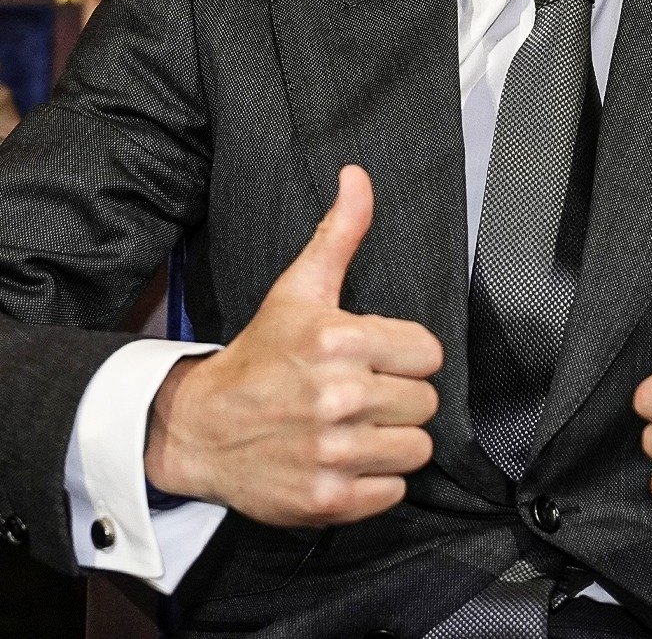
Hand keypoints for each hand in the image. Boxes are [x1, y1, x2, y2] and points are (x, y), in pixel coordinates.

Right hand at [145, 166, 442, 526]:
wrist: (199, 427)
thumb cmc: (260, 354)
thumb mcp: (298, 288)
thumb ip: (339, 233)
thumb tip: (358, 176)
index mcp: (338, 340)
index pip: (428, 353)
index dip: (405, 354)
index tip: (375, 357)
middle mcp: (337, 396)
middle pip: (426, 402)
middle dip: (399, 397)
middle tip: (361, 392)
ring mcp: (331, 451)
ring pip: (416, 448)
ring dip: (392, 440)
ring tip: (357, 426)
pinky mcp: (326, 499)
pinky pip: (393, 491)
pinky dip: (375, 481)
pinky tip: (346, 458)